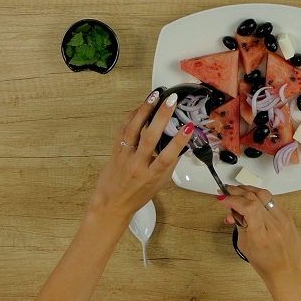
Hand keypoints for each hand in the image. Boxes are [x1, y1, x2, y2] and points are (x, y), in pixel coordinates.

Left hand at [88, 90, 192, 222]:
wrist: (111, 204)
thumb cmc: (137, 195)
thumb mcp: (160, 184)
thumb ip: (170, 164)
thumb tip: (181, 145)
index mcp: (151, 175)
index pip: (167, 156)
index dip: (178, 141)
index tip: (188, 127)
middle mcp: (137, 164)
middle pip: (149, 137)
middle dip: (161, 116)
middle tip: (171, 101)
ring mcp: (124, 156)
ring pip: (133, 129)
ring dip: (144, 110)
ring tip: (154, 96)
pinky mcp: (115, 150)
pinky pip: (123, 129)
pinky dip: (132, 116)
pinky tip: (141, 106)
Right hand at [218, 185, 300, 300]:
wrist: (288, 272)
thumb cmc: (267, 265)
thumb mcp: (245, 246)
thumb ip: (240, 224)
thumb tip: (233, 207)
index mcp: (262, 236)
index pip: (248, 207)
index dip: (233, 199)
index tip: (224, 199)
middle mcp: (275, 225)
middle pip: (254, 197)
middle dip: (237, 191)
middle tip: (226, 191)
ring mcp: (284, 219)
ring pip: (264, 194)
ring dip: (248, 189)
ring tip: (237, 191)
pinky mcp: (288, 216)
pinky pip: (272, 199)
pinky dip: (259, 195)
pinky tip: (251, 196)